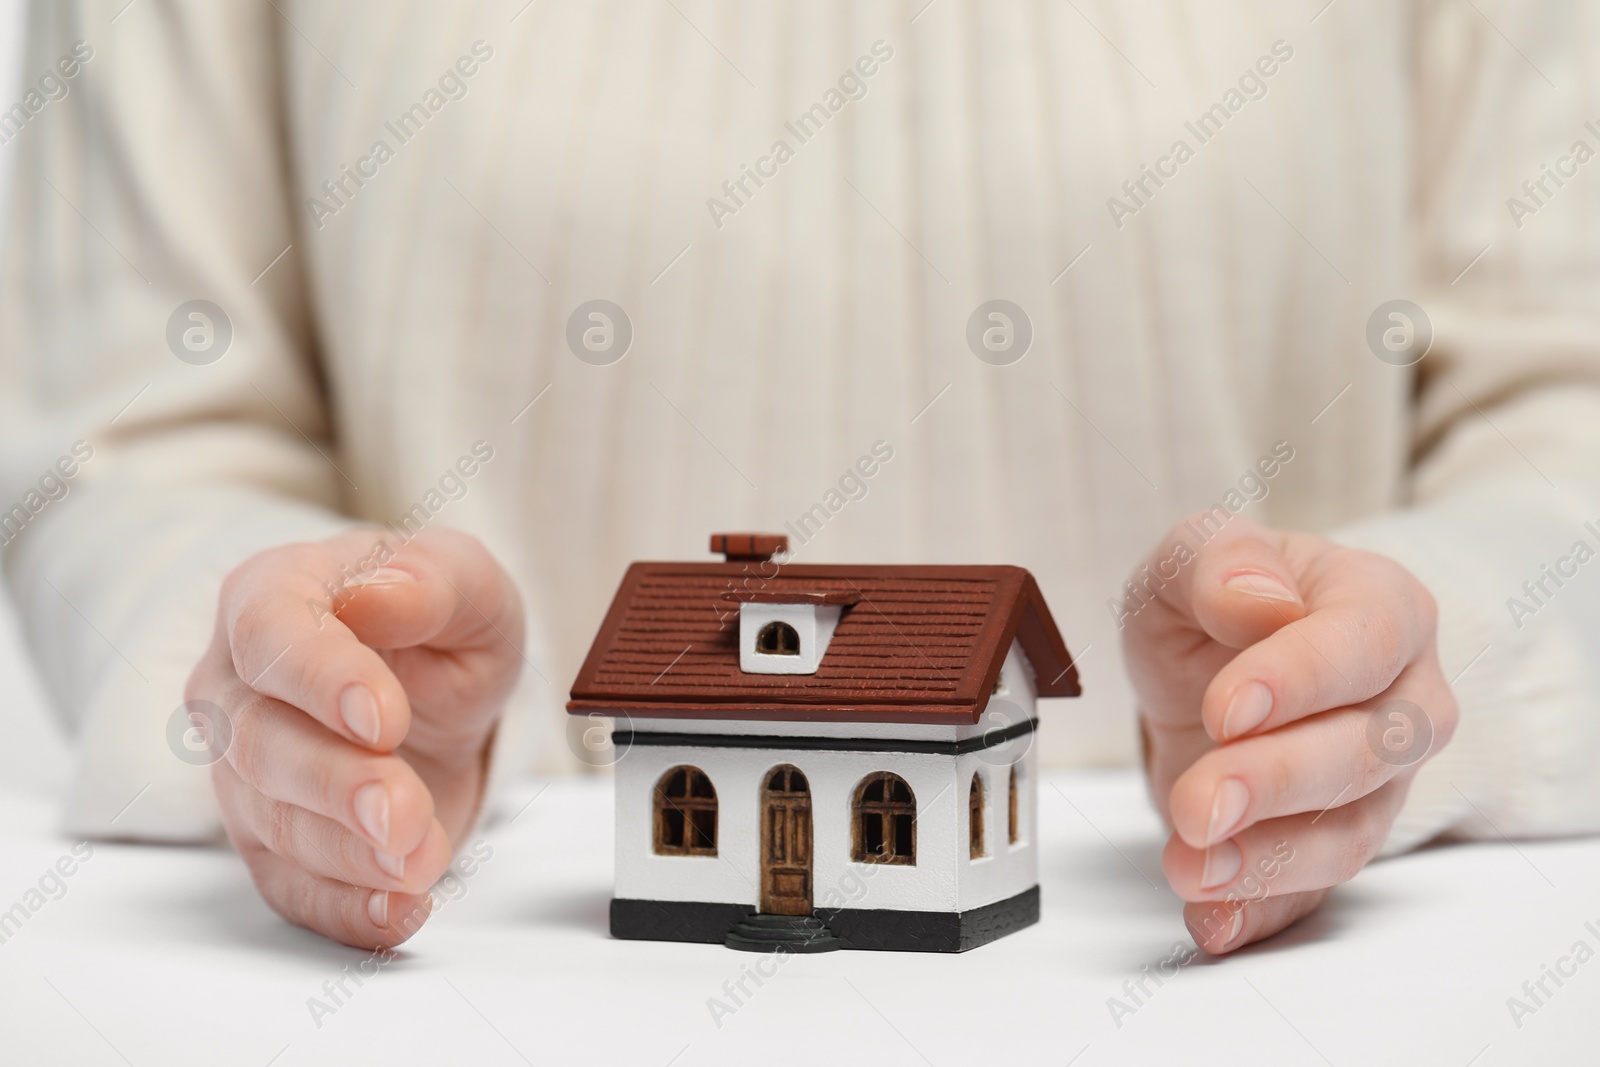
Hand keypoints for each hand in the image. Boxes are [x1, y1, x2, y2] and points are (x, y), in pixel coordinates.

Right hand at [186, 527, 523, 948]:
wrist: (433, 686)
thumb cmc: (435, 618)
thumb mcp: (465, 583)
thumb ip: (432, 582)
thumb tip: (378, 592)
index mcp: (272, 596)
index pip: (271, 632)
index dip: (321, 678)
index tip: (383, 718)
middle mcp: (236, 685)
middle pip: (259, 742)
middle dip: (336, 784)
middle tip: (402, 811)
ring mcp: (244, 771)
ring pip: (272, 822)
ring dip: (349, 852)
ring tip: (422, 857)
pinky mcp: (273, 842)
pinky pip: (290, 888)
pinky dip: (343, 911)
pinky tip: (399, 913)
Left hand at [1122, 514, 1456, 953]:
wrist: (1213, 663)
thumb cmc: (1221, 599)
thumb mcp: (1196, 555)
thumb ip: (1220, 561)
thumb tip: (1260, 600)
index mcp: (1382, 608)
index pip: (1364, 644)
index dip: (1300, 679)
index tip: (1226, 708)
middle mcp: (1404, 700)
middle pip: (1368, 751)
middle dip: (1277, 782)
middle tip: (1196, 802)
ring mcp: (1378, 785)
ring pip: (1351, 834)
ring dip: (1269, 860)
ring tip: (1190, 866)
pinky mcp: (1332, 844)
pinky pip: (1312, 893)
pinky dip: (1262, 914)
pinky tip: (1213, 919)